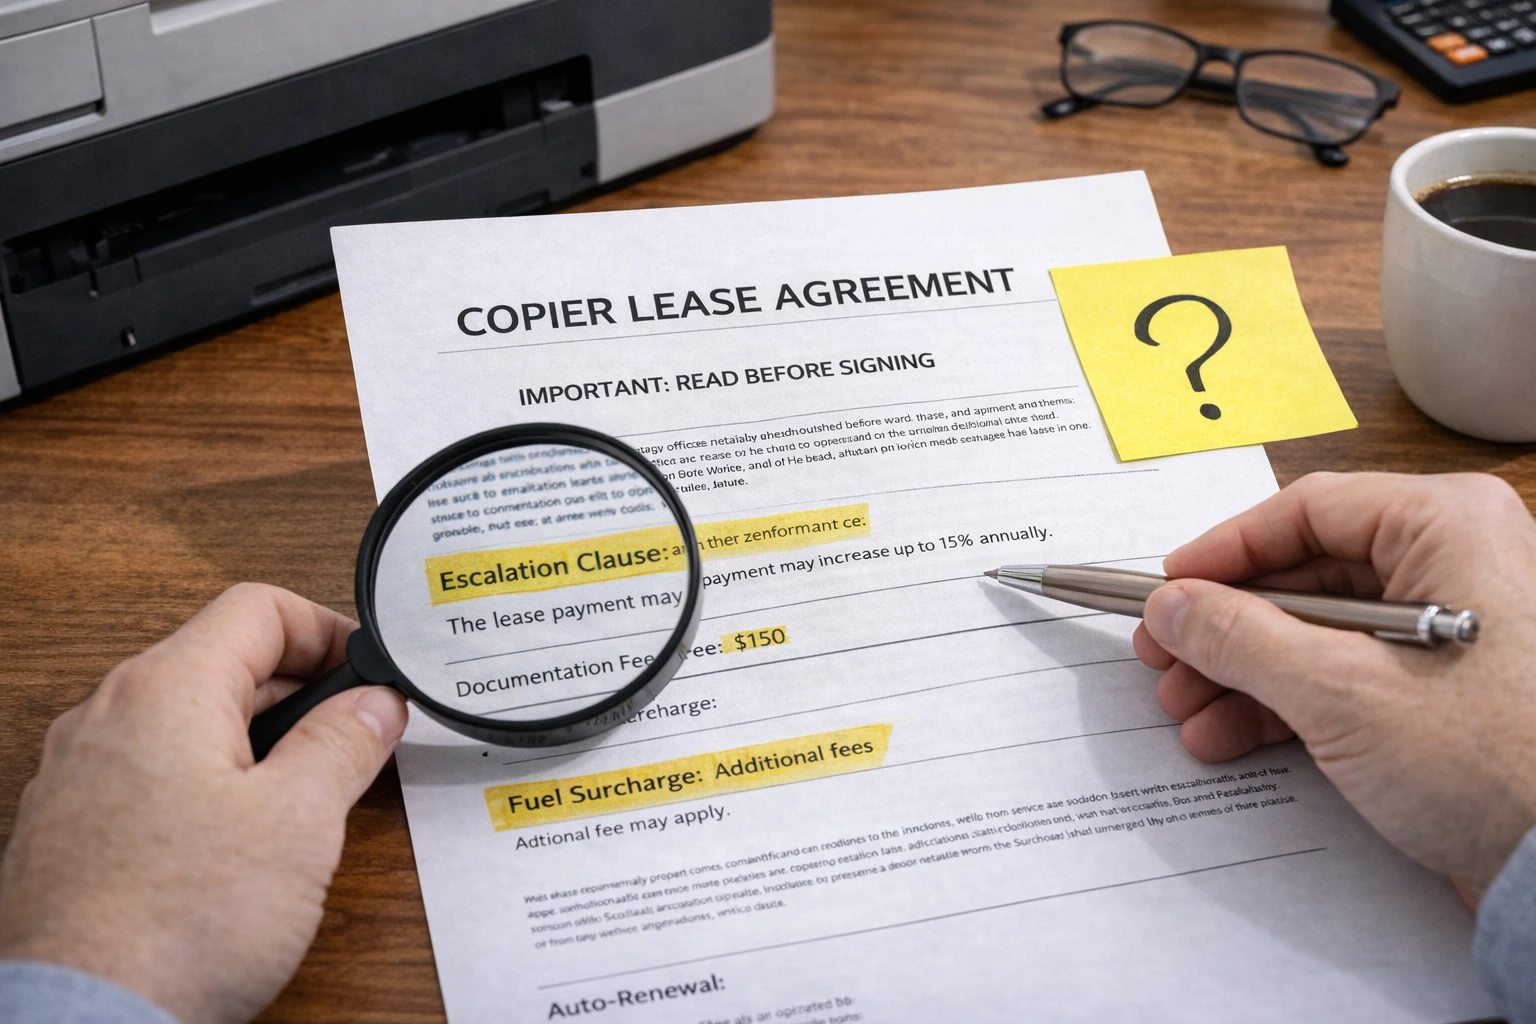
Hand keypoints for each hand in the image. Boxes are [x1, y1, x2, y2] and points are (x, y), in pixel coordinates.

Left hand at [0, 584, 407, 1023]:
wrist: (81, 1023)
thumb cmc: (178, 923)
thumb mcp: (300, 821)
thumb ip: (345, 744)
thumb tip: (374, 704)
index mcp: (164, 689)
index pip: (259, 607)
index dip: (330, 629)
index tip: (370, 676)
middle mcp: (107, 715)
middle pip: (223, 660)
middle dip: (302, 690)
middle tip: (358, 738)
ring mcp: (79, 773)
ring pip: (188, 720)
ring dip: (258, 739)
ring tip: (307, 795)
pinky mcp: (70, 830)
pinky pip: (153, 772)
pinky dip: (209, 781)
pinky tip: (241, 842)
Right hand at [1133, 472, 1535, 892]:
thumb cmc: (1501, 766)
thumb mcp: (1340, 692)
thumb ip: (1239, 638)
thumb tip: (1171, 608)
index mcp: (1450, 526)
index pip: (1307, 512)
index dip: (1223, 554)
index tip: (1166, 591)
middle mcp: (1458, 562)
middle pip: (1306, 576)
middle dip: (1225, 630)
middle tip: (1164, 659)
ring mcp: (1455, 627)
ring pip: (1319, 631)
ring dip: (1243, 673)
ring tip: (1187, 711)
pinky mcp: (1450, 690)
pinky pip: (1349, 673)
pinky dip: (1286, 702)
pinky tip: (1229, 736)